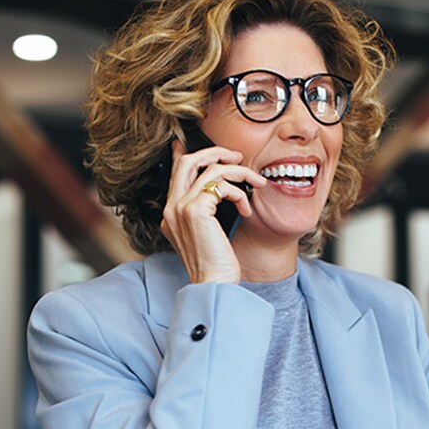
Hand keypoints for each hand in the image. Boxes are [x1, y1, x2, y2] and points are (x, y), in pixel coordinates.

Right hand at [160, 139, 266, 284]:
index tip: (193, 143)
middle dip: (216, 152)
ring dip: (240, 172)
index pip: (176, 173)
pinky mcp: (195, 211)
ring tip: (256, 183)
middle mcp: (171, 208)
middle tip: (237, 157)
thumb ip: (206, 210)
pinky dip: (240, 193)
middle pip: (188, 161)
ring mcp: (181, 208)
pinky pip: (222, 186)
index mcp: (172, 213)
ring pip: (211, 169)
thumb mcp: (207, 233)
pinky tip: (246, 210)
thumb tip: (219, 189)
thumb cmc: (216, 265)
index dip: (185, 153)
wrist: (213, 285)